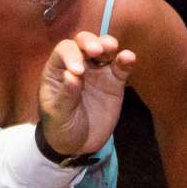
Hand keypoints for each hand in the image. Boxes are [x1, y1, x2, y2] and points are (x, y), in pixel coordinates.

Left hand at [38, 31, 137, 159]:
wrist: (77, 145)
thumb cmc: (60, 127)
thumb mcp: (58, 115)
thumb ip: (65, 95)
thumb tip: (72, 75)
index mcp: (58, 69)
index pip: (65, 51)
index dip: (71, 56)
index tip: (78, 73)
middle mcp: (78, 64)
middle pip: (83, 42)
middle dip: (90, 42)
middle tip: (96, 50)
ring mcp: (98, 71)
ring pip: (104, 49)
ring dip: (108, 44)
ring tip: (112, 49)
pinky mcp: (114, 82)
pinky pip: (121, 67)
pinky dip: (125, 60)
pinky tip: (128, 58)